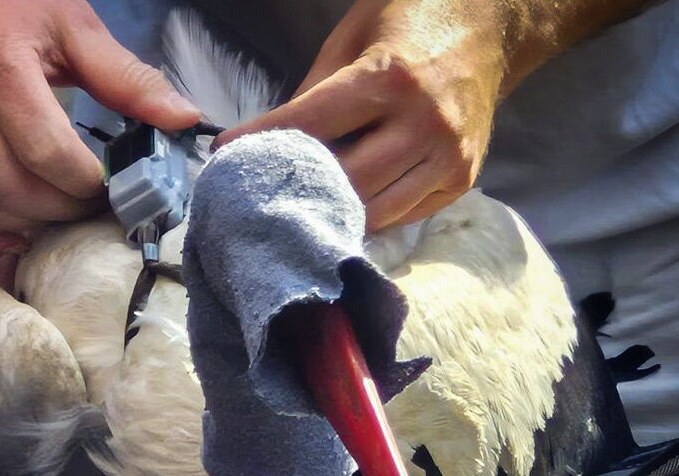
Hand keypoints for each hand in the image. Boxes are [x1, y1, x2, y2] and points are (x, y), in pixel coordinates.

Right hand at [0, 0, 199, 255]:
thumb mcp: (76, 27)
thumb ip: (128, 79)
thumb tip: (185, 119)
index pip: (45, 152)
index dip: (83, 184)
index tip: (109, 188)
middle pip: (6, 187)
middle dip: (56, 211)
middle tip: (87, 209)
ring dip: (17, 227)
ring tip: (53, 220)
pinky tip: (6, 238)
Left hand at [218, 0, 508, 231]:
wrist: (491, 28)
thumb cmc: (413, 21)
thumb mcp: (353, 37)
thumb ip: (314, 91)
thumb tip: (272, 141)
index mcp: (391, 79)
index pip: (310, 125)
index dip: (261, 143)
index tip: (223, 156)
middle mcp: (423, 123)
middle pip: (342, 182)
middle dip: (295, 190)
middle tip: (258, 193)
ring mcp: (448, 157)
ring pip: (373, 212)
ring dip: (331, 212)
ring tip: (297, 206)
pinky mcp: (462, 179)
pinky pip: (402, 215)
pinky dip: (368, 214)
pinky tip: (344, 204)